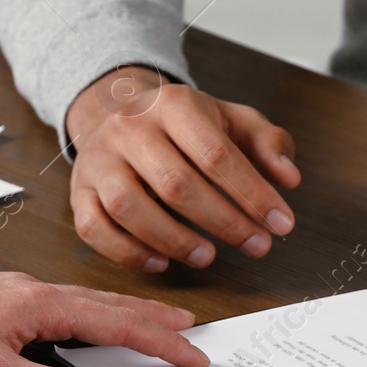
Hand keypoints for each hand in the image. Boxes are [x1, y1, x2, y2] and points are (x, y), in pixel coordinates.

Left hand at [0, 268, 207, 366]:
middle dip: (156, 319)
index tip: (193, 354)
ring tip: (155, 320)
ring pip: (92, 301)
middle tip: (191, 329)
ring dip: (129, 313)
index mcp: (44, 306)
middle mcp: (40, 292)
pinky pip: (69, 301)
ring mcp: (24, 292)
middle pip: (113, 306)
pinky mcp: (8, 297)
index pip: (119, 326)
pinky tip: (91, 318)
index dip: (161, 342)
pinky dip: (97, 310)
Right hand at [66, 66, 300, 269]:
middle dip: (224, 223)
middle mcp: (129, 128)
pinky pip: (95, 229)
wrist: (119, 113)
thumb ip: (268, 143)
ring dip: (175, 241)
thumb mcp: (232, 120)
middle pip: (177, 184)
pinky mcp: (78, 191)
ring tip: (210, 256)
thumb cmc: (185, 125)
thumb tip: (288, 178)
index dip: (253, 194)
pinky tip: (162, 263)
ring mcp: (98, 161)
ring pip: (130, 208)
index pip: (216, 154)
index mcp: (173, 104)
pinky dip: (129, 253)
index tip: (282, 223)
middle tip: (258, 246)